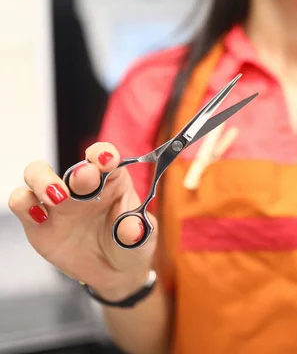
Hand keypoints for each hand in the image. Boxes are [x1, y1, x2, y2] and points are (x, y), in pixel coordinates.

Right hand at [8, 143, 156, 299]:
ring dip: (42, 180)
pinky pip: (22, 202)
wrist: (114, 273)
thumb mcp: (143, 240)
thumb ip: (138, 232)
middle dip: (78, 170)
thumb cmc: (131, 247)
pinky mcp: (37, 221)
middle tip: (84, 178)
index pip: (105, 157)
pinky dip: (23, 203)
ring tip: (57, 197)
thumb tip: (131, 230)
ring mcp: (58, 201)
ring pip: (36, 174)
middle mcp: (83, 186)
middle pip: (72, 165)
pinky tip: (38, 216)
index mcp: (112, 181)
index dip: (104, 154)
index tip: (107, 159)